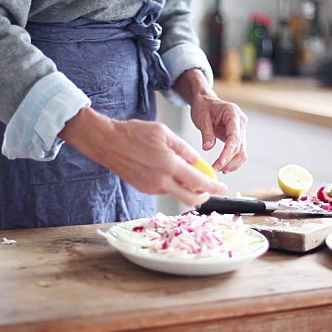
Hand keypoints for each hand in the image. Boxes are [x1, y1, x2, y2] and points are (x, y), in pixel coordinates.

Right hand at [59, 107, 227, 206]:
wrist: (107, 143)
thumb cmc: (134, 133)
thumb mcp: (164, 132)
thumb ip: (183, 148)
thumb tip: (198, 161)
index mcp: (169, 165)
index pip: (199, 182)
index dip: (214, 187)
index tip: (224, 188)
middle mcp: (161, 180)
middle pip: (190, 199)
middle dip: (204, 197)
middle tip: (210, 190)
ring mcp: (151, 187)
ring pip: (176, 194)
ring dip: (187, 189)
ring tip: (188, 175)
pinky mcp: (144, 188)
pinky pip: (164, 190)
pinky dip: (172, 185)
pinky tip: (169, 172)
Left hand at [173, 69, 247, 173]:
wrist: (206, 101)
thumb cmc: (203, 106)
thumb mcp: (201, 118)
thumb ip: (206, 133)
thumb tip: (208, 148)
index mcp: (232, 113)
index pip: (234, 137)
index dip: (228, 152)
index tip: (220, 163)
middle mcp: (240, 121)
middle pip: (240, 146)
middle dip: (228, 160)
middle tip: (215, 169)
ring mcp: (241, 129)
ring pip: (242, 151)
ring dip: (232, 163)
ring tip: (220, 169)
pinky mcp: (238, 136)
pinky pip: (239, 150)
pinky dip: (233, 160)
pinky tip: (224, 166)